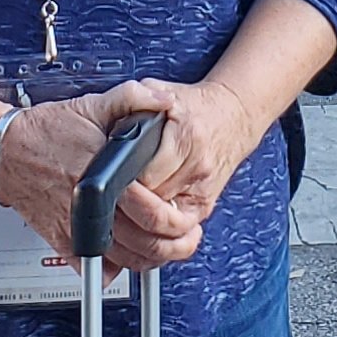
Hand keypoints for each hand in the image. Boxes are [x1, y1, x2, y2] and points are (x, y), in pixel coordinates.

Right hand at [0, 90, 204, 275]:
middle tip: (187, 235)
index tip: (189, 214)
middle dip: (174, 244)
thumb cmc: (48, 130)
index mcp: (103, 177)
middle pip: (145, 243)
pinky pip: (95, 270)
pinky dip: (116, 269)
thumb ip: (133, 98)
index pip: (151, 211)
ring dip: (152, 260)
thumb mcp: (93, 104)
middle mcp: (90, 209)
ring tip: (167, 246)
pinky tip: (130, 255)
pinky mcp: (63, 242)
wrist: (6, 152)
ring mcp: (77, 230)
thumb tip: (164, 103)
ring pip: (126, 262)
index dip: (177, 218)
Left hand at [85, 74, 261, 254]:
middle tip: (104, 210)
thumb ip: (132, 100)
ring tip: (116, 228)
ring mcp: (202, 195)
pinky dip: (156, 245)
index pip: (146, 177)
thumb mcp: (160, 91)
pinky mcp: (202, 211)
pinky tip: (138, 241)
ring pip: (165, 233)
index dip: (120, 186)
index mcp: (187, 138)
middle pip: (153, 210)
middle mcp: (197, 170)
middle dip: (124, 215)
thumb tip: (110, 127)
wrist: (233, 116)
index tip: (103, 188)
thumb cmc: (195, 106)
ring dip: (138, 236)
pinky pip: (178, 241)